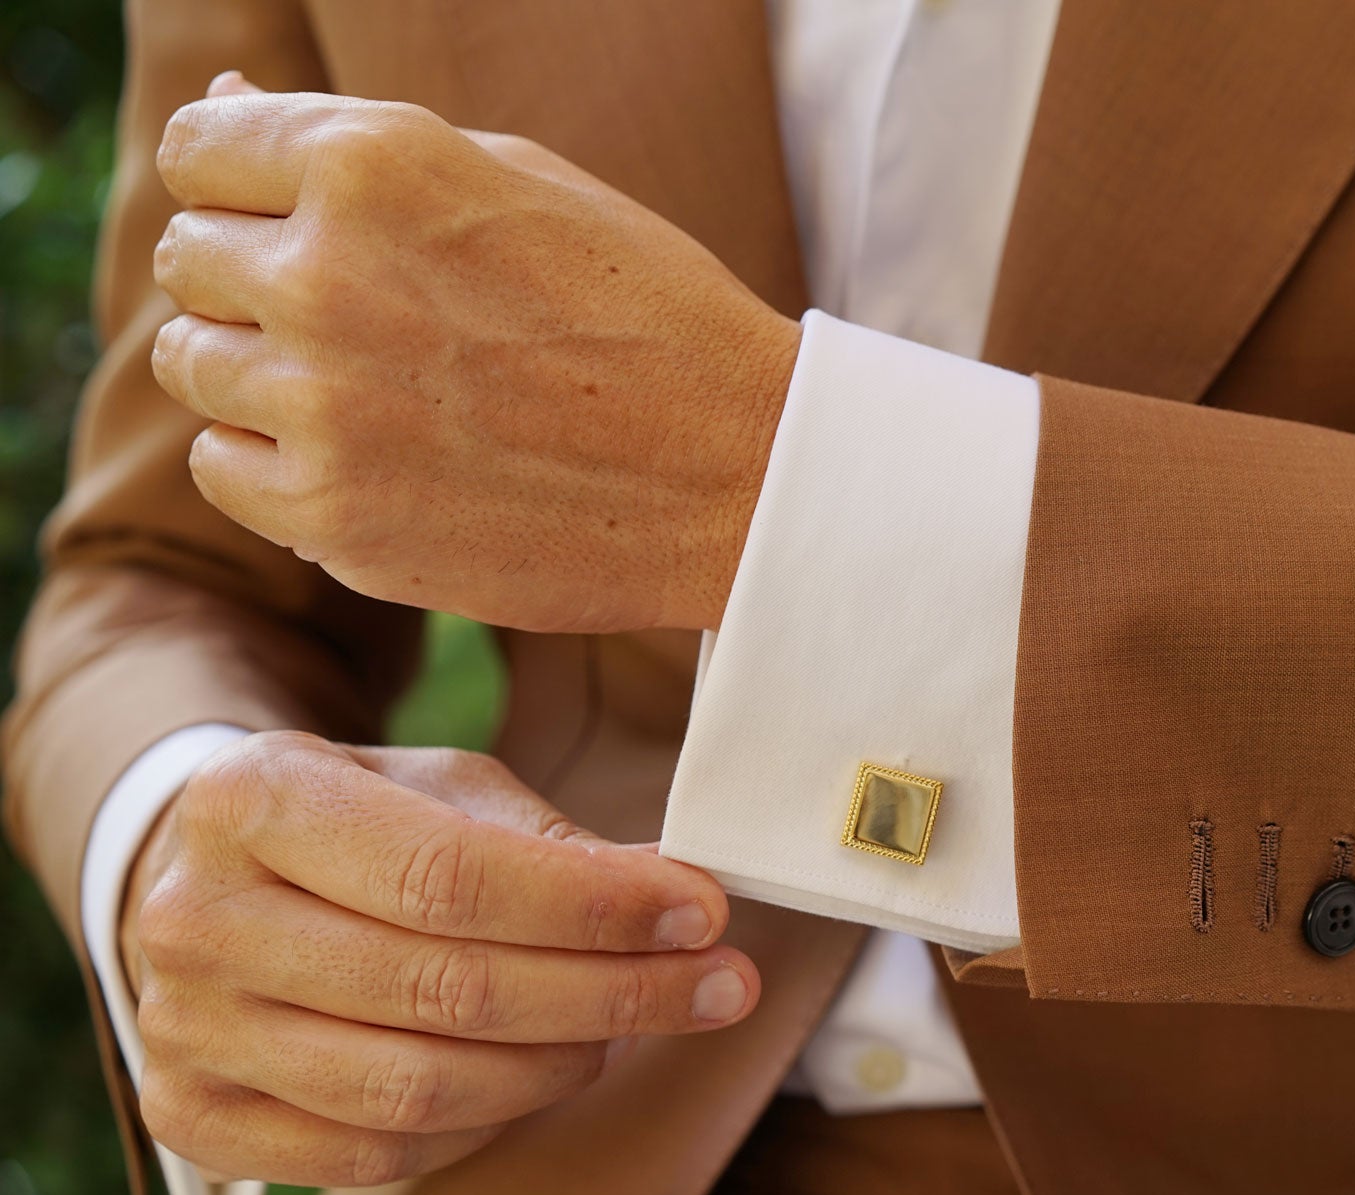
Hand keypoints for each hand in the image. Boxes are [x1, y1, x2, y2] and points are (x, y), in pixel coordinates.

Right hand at [120, 731, 757, 1187]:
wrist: (208, 877)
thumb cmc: (352, 820)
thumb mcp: (439, 786)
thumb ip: (549, 842)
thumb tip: (676, 897)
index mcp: (253, 799)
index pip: (448, 875)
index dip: (592, 906)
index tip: (701, 912)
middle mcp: (197, 918)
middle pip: (445, 989)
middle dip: (612, 992)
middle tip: (715, 983)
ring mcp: (186, 1030)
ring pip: (419, 1087)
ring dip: (560, 1065)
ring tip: (634, 1026)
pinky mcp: (197, 1119)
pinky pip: (378, 1153)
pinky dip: (487, 1124)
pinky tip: (545, 1073)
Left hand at [148, 73, 800, 634]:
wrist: (742, 473)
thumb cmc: (645, 313)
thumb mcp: (519, 181)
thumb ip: (358, 143)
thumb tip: (222, 95)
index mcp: (373, 163)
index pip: (199, 147)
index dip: (245, 184)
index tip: (305, 225)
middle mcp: (327, 274)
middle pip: (190, 257)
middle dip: (255, 278)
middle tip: (364, 320)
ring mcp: (323, 405)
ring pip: (191, 363)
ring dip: (260, 371)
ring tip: (373, 390)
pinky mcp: (333, 516)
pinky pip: (222, 468)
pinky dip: (276, 461)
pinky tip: (370, 455)